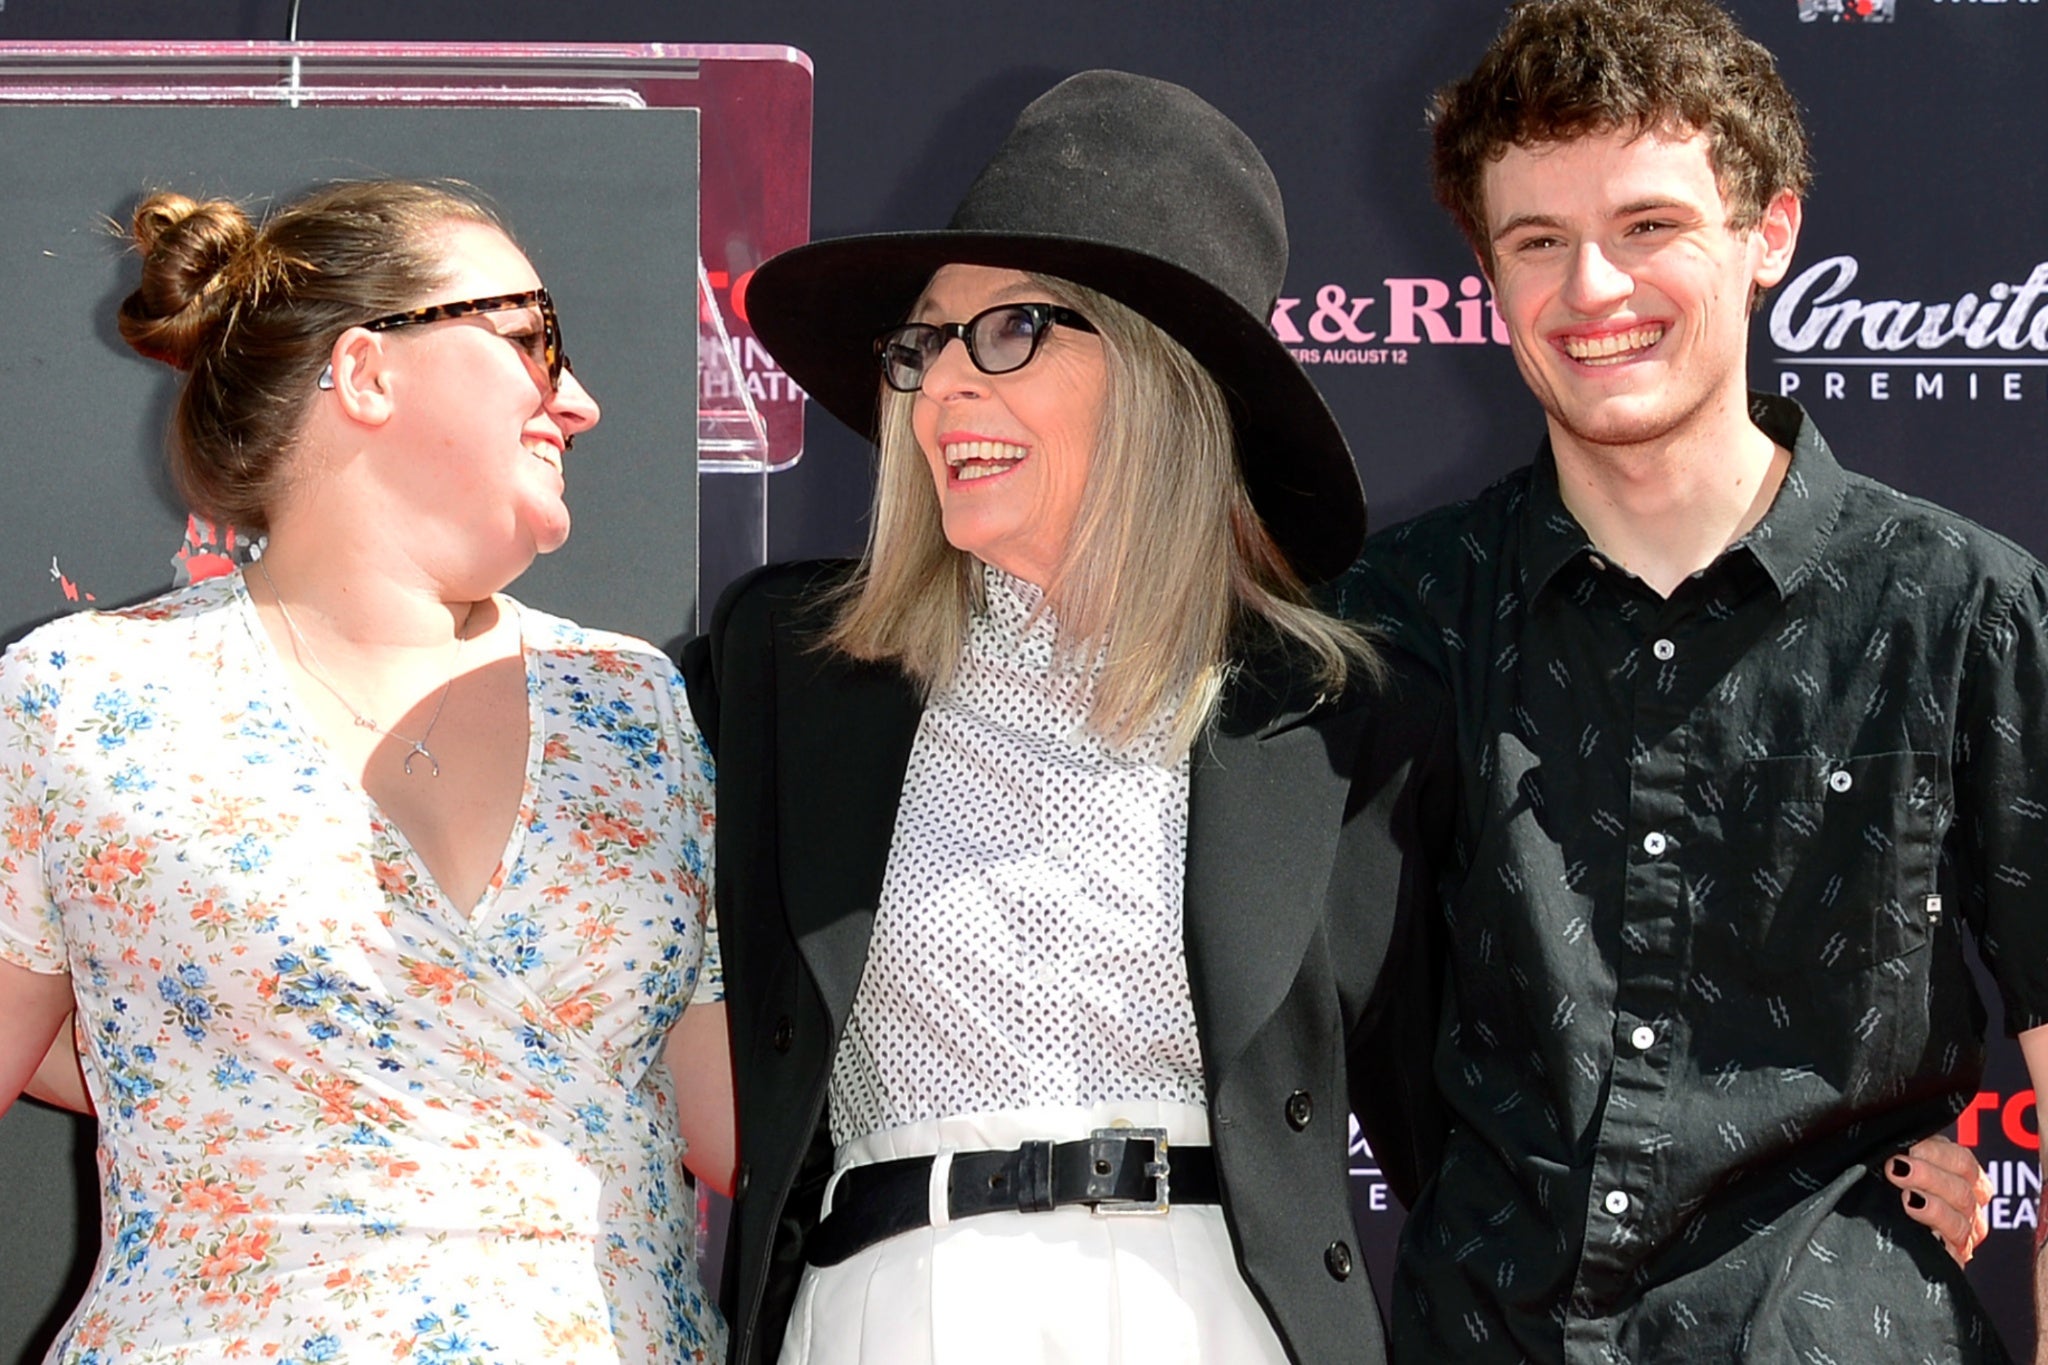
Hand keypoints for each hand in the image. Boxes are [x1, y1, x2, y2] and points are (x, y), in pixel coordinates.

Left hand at [1885, 1135, 1991, 1266]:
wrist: (1870, 1236)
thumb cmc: (1883, 1186)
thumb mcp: (1897, 1163)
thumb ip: (1906, 1150)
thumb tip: (1899, 1142)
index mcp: (1961, 1177)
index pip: (1962, 1161)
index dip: (1936, 1152)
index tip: (1905, 1150)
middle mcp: (1967, 1208)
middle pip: (1963, 1191)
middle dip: (1929, 1177)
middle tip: (1896, 1170)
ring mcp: (1961, 1237)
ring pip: (1961, 1223)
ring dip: (1934, 1209)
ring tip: (1907, 1199)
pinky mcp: (1951, 1261)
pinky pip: (1955, 1255)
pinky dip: (1941, 1242)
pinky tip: (1926, 1234)